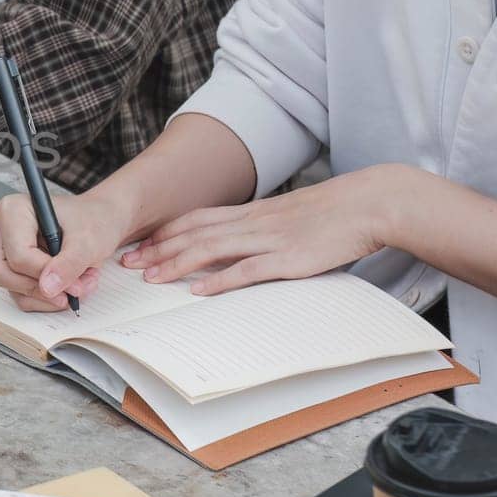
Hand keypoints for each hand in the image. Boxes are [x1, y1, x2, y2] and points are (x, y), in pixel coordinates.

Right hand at [0, 190, 132, 311]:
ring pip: (12, 289)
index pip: (18, 255)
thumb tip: (47, 287)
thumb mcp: (87, 241)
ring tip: (79, 282)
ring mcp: (2, 251)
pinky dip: (47, 299)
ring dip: (49, 296)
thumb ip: (68, 263)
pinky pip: (20, 295)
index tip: (75, 281)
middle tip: (73, 287)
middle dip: (40, 288)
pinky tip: (68, 283)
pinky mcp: (11, 269)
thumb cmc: (91, 220)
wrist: (99, 221)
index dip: (46, 273)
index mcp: (13, 210)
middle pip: (0, 273)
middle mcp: (0, 230)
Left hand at [120, 165, 407, 294]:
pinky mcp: (288, 259)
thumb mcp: (288, 216)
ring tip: (151, 277)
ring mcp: (269, 239)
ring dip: (177, 264)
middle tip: (128, 263)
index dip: (164, 232)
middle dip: (157, 249)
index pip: (196, 219)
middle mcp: (252, 222)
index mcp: (251, 212)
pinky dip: (220, 281)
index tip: (139, 244)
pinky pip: (247, 271)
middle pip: (194, 234)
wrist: (368, 204)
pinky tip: (199, 292)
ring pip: (211, 250)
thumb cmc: (331, 214)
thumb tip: (238, 246)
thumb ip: (261, 228)